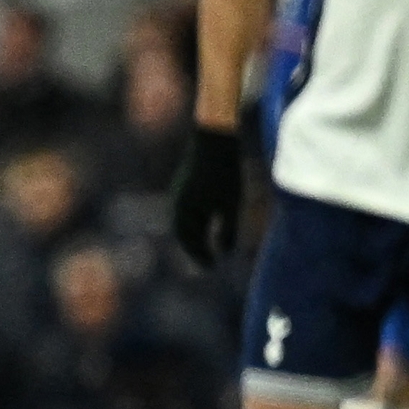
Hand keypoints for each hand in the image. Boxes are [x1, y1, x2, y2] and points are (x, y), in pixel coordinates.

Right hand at [169, 124, 245, 266]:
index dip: (201, 257)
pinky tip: (205, 222)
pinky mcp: (184, 184)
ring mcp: (178, 193)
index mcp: (186, 212)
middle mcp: (177, 204)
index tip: (211, 269)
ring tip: (204, 245)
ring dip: (192, 236)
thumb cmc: (225, 173)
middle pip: (182, 234)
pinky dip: (192, 222)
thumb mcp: (231, 204)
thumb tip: (225, 253)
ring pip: (181, 222)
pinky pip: (184, 210)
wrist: (213, 140)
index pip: (190, 242)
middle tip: (206, 262)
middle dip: (194, 249)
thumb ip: (228, 230)